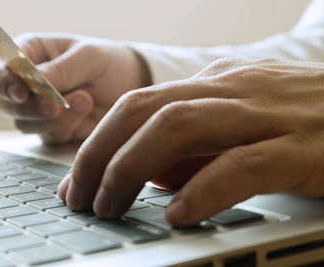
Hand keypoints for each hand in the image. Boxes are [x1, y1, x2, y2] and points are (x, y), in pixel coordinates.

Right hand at [0, 33, 150, 143]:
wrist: (128, 85)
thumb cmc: (106, 62)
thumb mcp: (88, 57)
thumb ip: (62, 69)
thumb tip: (35, 83)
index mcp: (29, 53)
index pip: (3, 67)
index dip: (6, 81)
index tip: (23, 91)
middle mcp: (26, 82)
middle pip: (4, 101)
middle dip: (28, 107)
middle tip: (53, 106)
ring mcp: (37, 108)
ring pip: (24, 122)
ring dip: (55, 116)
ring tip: (85, 100)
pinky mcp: (52, 128)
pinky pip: (48, 134)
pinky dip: (67, 125)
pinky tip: (86, 111)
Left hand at [58, 57, 323, 226]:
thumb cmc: (309, 122)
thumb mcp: (241, 127)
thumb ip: (197, 149)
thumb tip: (154, 176)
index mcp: (215, 86)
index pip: (138, 106)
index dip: (98, 143)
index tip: (77, 182)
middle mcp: (233, 91)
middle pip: (144, 111)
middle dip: (100, 154)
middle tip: (79, 197)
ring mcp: (267, 115)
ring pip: (179, 126)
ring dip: (131, 167)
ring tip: (109, 206)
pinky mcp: (302, 147)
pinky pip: (241, 164)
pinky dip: (202, 189)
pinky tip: (177, 215)